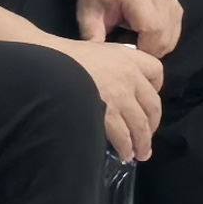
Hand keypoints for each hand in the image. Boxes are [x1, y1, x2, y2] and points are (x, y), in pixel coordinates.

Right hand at [64, 32, 165, 163]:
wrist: (45, 64)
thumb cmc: (64, 56)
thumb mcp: (95, 49)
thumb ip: (111, 63)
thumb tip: (114, 81)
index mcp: (128, 57)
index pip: (156, 71)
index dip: (156, 88)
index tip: (148, 102)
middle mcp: (130, 76)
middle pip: (152, 105)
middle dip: (152, 124)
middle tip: (148, 137)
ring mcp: (121, 95)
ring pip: (140, 124)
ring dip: (142, 142)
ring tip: (140, 153)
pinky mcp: (108, 114)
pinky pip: (123, 135)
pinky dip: (126, 147)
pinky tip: (124, 154)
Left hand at [72, 0, 180, 60]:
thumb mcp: (87, 15)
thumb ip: (92, 36)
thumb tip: (99, 61)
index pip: (153, 30)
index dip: (142, 49)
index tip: (126, 55)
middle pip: (164, 38)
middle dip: (147, 52)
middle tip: (127, 50)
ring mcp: (171, 2)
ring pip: (171, 39)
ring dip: (154, 48)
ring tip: (134, 41)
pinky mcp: (176, 8)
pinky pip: (174, 35)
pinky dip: (161, 42)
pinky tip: (144, 36)